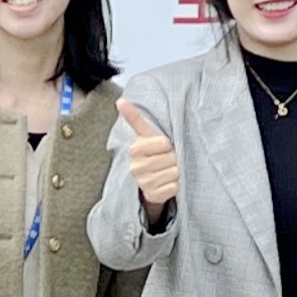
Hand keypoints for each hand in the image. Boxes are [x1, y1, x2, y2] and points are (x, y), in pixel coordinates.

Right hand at [125, 100, 179, 214]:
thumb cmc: (151, 153)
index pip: (164, 143)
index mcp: (135, 149)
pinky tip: (167, 183)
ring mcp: (144, 183)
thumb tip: (120, 100)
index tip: (162, 147)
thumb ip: (134, 117)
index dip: (168, 145)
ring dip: (175, 172)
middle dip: (173, 158)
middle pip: (170, 159)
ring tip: (166, 171)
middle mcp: (136, 167)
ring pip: (174, 173)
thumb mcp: (144, 135)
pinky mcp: (152, 196)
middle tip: (165, 160)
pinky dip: (175, 185)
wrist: (147, 181)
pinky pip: (174, 187)